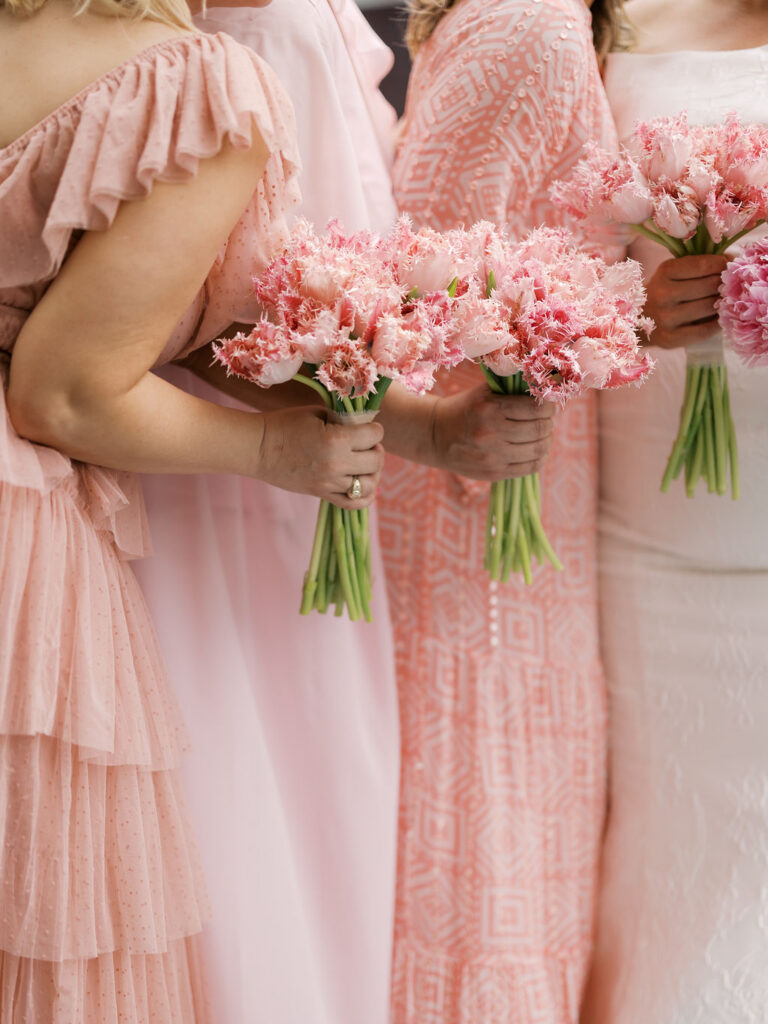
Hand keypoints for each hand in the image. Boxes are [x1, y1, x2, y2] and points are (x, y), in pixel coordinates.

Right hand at [258, 406, 384, 507]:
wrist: (258, 448)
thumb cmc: (285, 424)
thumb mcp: (317, 414)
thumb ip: (344, 421)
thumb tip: (365, 427)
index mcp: (336, 440)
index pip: (374, 435)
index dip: (374, 429)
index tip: (368, 427)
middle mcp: (336, 464)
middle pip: (376, 461)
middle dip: (376, 449)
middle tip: (366, 444)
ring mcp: (329, 483)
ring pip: (368, 484)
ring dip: (372, 473)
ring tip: (364, 464)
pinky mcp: (322, 494)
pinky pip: (353, 504)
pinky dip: (365, 497)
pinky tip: (363, 486)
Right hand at [431, 384, 554, 481]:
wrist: (436, 435)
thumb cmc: (466, 408)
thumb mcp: (485, 392)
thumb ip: (513, 391)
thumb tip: (545, 391)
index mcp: (490, 409)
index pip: (535, 410)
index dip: (549, 407)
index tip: (547, 406)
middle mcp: (492, 434)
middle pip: (539, 431)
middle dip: (548, 424)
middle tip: (546, 420)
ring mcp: (493, 457)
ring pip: (538, 451)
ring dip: (546, 441)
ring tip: (543, 435)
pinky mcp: (493, 473)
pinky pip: (529, 468)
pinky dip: (539, 458)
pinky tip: (535, 450)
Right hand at [645, 254, 727, 348]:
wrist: (637, 319)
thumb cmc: (664, 291)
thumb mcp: (674, 272)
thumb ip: (700, 266)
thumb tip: (732, 261)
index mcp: (665, 271)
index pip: (704, 265)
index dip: (722, 265)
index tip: (726, 269)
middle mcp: (662, 293)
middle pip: (709, 286)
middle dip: (724, 285)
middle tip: (727, 288)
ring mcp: (665, 318)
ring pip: (709, 307)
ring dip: (722, 304)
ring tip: (723, 302)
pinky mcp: (669, 338)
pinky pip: (704, 330)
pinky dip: (716, 324)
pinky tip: (718, 318)